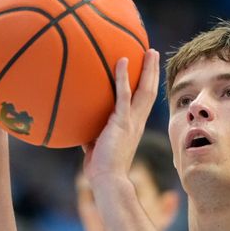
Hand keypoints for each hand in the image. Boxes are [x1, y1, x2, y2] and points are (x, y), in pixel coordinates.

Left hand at [82, 49, 159, 183]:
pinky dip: (123, 77)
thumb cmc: (100, 168)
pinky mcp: (121, 122)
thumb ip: (91, 132)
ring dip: (148, 69)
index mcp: (133, 126)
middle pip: (150, 91)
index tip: (148, 71)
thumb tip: (76, 123)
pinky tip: (122, 60)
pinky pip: (124, 95)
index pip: (143, 102)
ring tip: (150, 51)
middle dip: (152, 72)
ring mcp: (131, 121)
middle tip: (153, 53)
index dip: (147, 85)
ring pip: (145, 90)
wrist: (107, 179)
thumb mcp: (95, 145)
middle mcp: (137, 122)